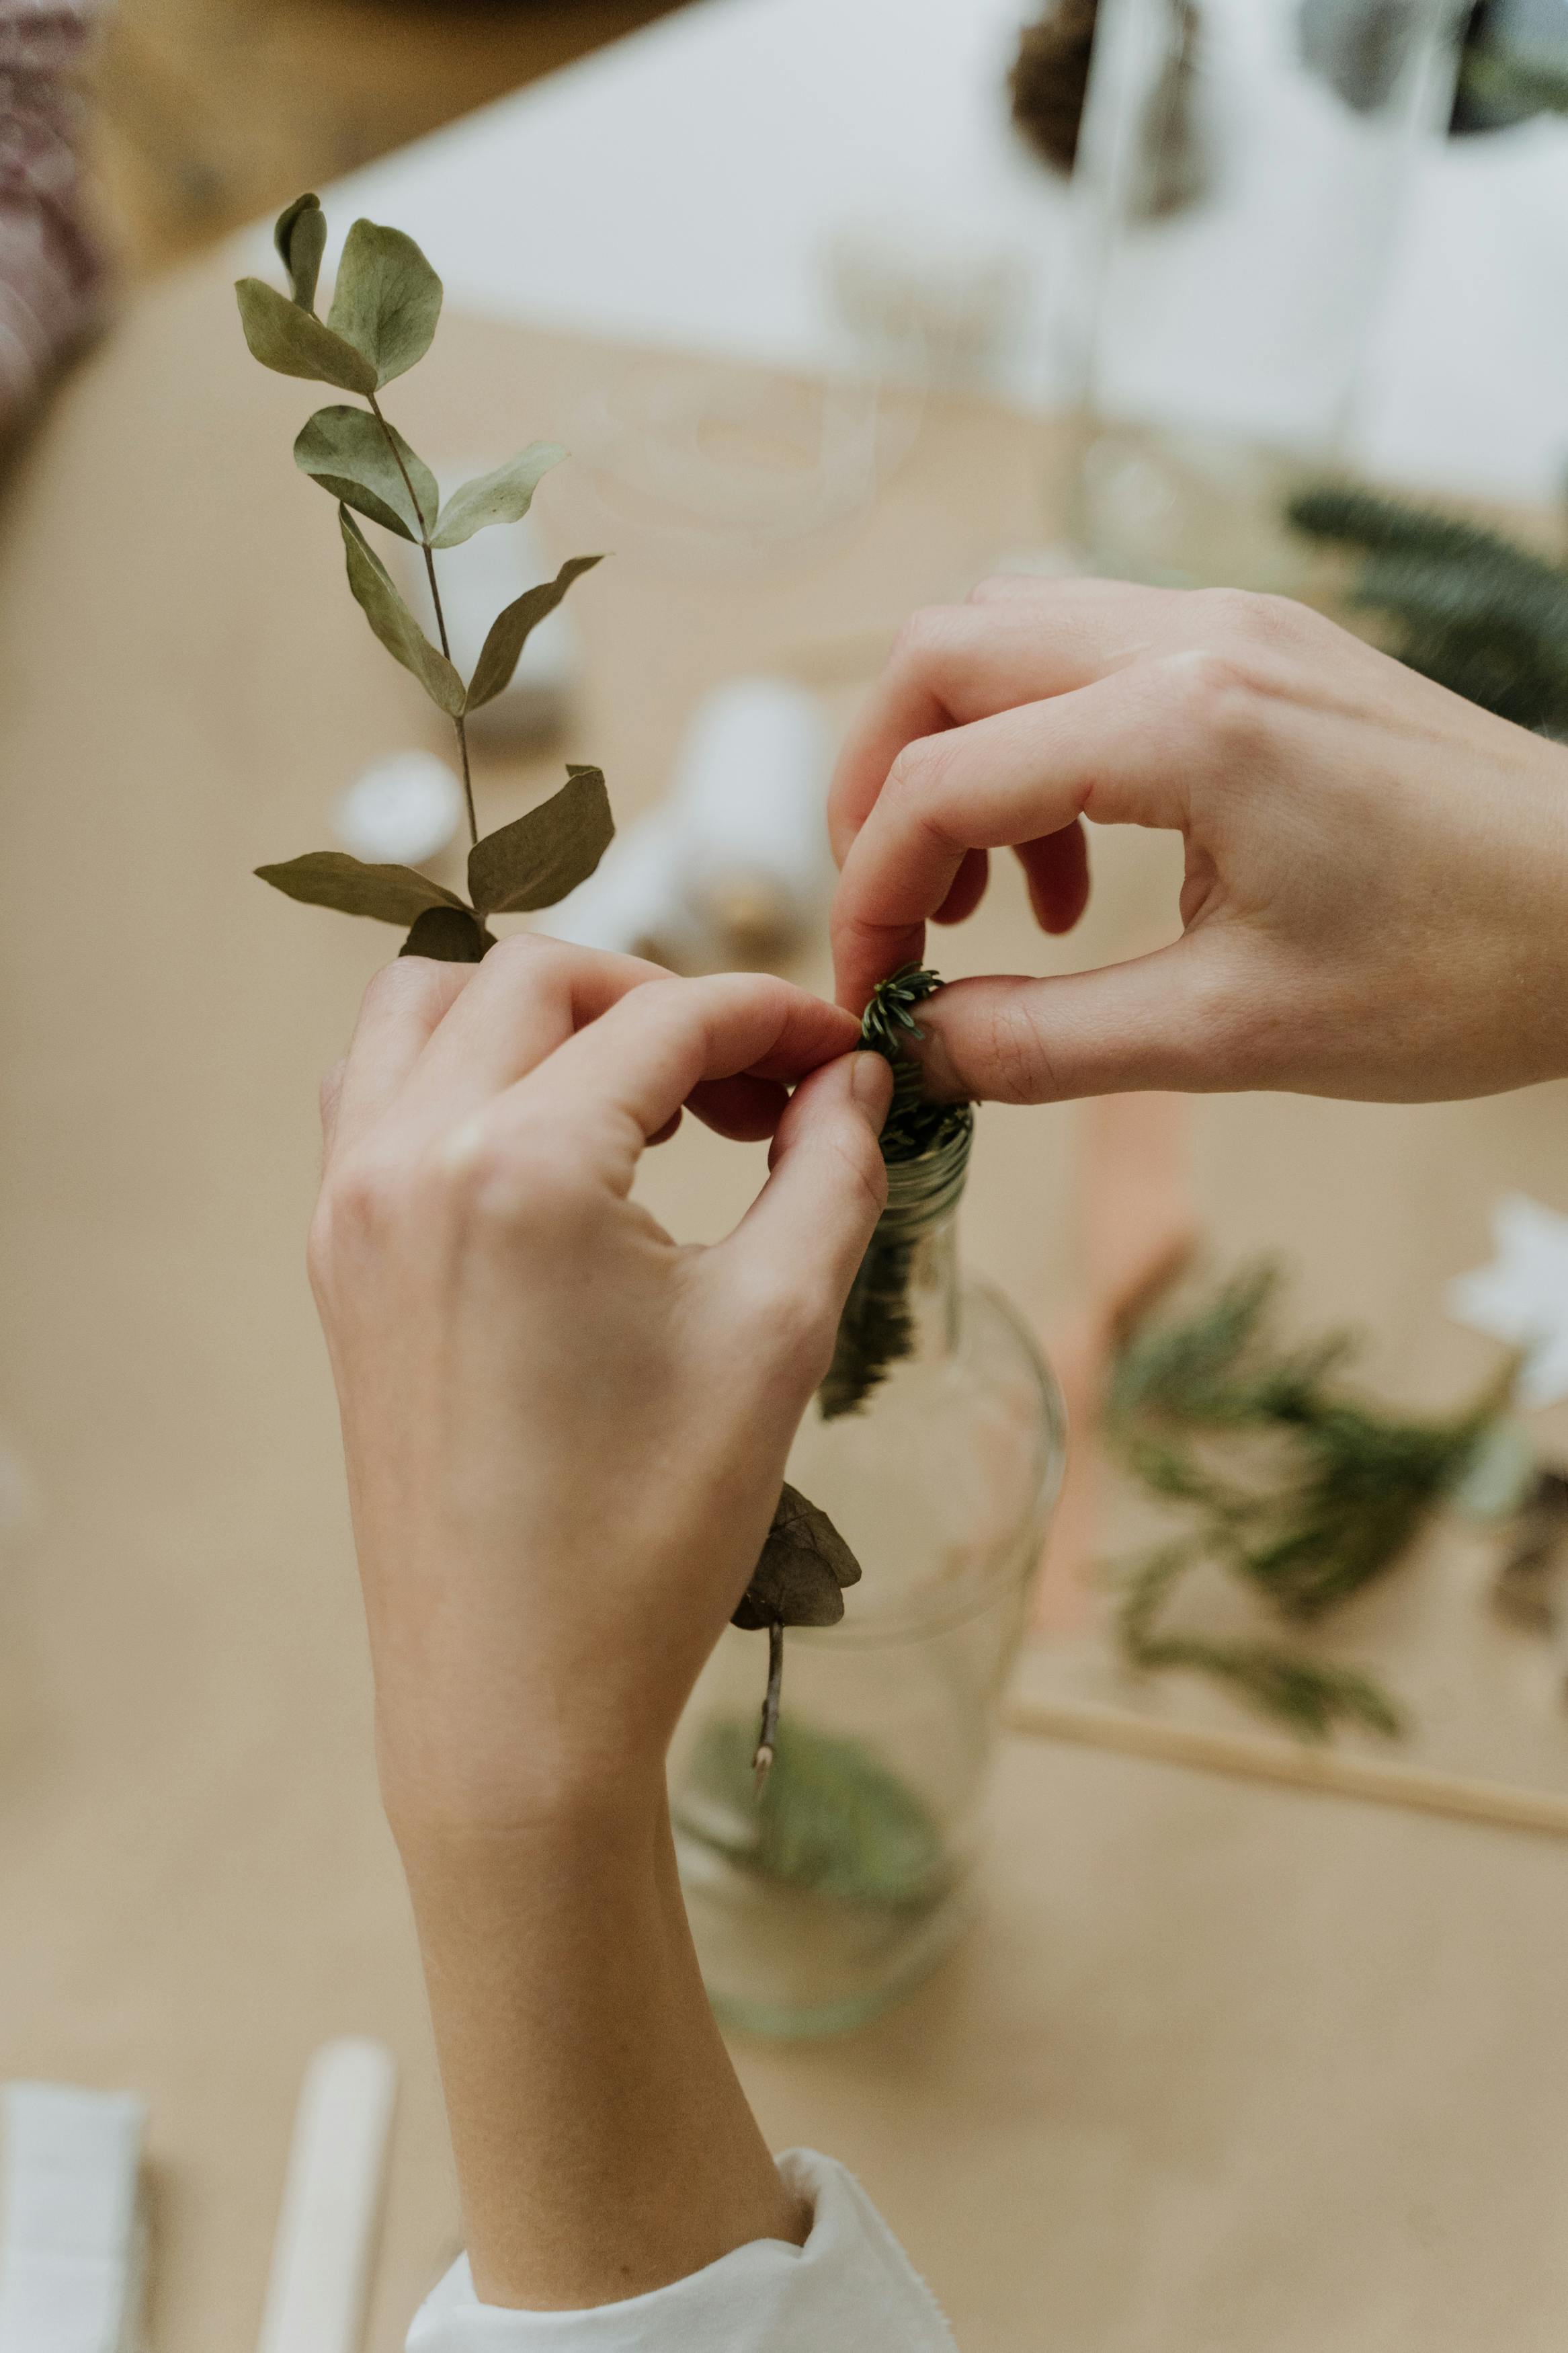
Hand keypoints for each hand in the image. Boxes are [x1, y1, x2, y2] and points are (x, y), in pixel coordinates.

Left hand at [310, 932, 889, 1829]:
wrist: (513, 1701)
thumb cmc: (650, 1536)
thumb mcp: (776, 1333)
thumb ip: (828, 1170)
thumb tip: (853, 1079)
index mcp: (514, 1169)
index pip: (663, 1019)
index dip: (775, 1017)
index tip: (844, 1054)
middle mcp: (404, 1160)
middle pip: (537, 976)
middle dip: (663, 1001)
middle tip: (760, 1085)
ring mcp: (350, 1209)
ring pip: (429, 1007)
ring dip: (545, 1011)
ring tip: (649, 1094)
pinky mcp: (337, 1262)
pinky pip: (377, 1092)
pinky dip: (465, 1069)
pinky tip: (557, 1144)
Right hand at [829, 576, 1567, 1102]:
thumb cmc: (1461, 969)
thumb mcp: (1231, 1035)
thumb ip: (1045, 1041)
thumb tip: (917, 1052)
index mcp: (1182, 724)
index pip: (939, 781)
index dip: (869, 894)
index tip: (872, 993)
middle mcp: (1195, 636)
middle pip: (943, 654)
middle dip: (881, 788)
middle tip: (897, 916)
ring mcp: (1233, 625)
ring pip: (1013, 640)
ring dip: (965, 764)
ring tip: (1002, 906)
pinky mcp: (1262, 647)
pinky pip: (1096, 660)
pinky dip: (1046, 754)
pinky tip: (1088, 875)